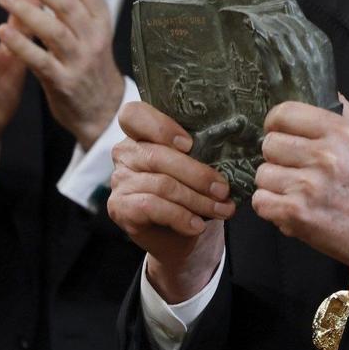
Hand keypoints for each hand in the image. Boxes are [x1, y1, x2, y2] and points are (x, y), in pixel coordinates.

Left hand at [0, 0, 124, 148]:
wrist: (101, 108)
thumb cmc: (87, 57)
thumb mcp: (88, 19)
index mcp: (100, 18)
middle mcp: (94, 37)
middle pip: (68, 3)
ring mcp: (80, 61)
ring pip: (55, 30)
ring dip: (27, 11)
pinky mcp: (64, 82)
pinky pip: (41, 61)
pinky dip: (21, 45)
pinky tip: (2, 31)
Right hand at [108, 101, 235, 302]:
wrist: (176, 235)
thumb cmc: (188, 191)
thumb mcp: (194, 166)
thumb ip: (199, 151)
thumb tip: (229, 148)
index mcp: (141, 133)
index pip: (134, 114)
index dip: (160, 126)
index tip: (189, 144)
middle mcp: (125, 152)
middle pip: (159, 156)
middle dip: (198, 175)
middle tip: (223, 189)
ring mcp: (119, 180)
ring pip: (161, 184)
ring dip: (197, 200)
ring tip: (221, 209)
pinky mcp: (119, 207)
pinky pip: (152, 207)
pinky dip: (180, 217)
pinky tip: (197, 225)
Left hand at [253, 97, 348, 275]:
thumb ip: (342, 113)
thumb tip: (323, 87)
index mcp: (339, 132)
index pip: (284, 113)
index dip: (276, 124)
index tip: (280, 133)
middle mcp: (324, 155)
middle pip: (269, 144)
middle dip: (277, 158)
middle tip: (294, 169)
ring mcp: (308, 185)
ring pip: (262, 174)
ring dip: (274, 185)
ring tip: (295, 191)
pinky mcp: (296, 213)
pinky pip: (260, 201)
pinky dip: (271, 208)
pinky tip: (290, 208)